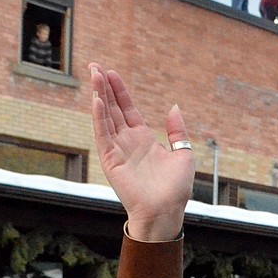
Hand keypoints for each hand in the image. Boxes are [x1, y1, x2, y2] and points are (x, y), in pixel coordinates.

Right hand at [89, 64, 193, 240]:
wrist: (166, 211)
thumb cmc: (176, 189)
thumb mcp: (184, 154)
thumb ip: (177, 131)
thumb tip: (174, 107)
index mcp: (143, 138)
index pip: (127, 109)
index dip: (120, 91)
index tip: (111, 72)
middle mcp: (127, 141)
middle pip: (112, 108)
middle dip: (103, 87)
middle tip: (94, 66)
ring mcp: (117, 150)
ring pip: (105, 117)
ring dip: (99, 96)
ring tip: (94, 76)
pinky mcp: (110, 160)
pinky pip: (103, 135)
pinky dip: (99, 118)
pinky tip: (97, 102)